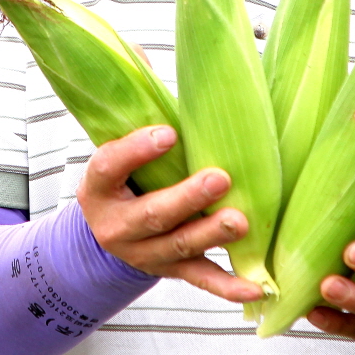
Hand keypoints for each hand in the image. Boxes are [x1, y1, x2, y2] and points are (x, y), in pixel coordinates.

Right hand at [77, 126, 264, 304]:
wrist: (108, 231)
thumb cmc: (123, 178)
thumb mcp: (115, 151)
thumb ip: (137, 117)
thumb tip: (153, 67)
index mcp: (99, 189)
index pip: (110, 166)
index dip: (136, 151)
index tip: (169, 133)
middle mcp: (117, 226)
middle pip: (152, 214)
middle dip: (187, 198)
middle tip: (219, 179)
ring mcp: (145, 253)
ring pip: (180, 246)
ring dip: (212, 234)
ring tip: (240, 221)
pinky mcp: (171, 270)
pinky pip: (201, 279)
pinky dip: (228, 286)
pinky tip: (255, 287)